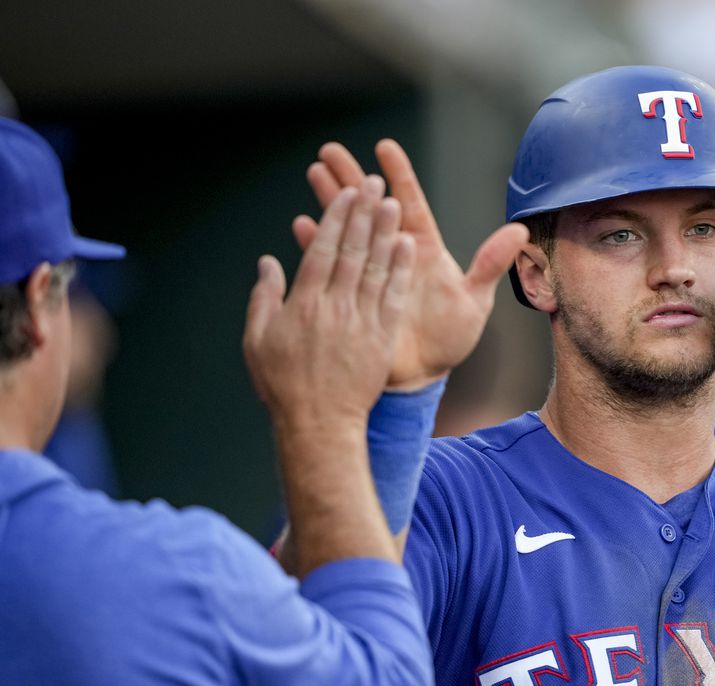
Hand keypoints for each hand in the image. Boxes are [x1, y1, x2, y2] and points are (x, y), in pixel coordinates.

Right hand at [244, 177, 415, 429]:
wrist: (319, 423)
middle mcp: (335, 306)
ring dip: (385, 232)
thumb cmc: (284, 384)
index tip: (346, 193)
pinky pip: (393, 296)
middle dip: (363, 213)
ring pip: (376, 267)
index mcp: (304, 302)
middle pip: (352, 250)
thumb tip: (268, 262)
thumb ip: (264, 297)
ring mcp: (361, 321)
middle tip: (373, 182)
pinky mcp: (381, 338)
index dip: (336, 217)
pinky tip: (407, 245)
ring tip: (393, 202)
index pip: (323, 248)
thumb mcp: (258, 340)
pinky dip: (399, 269)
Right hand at [293, 140, 527, 388]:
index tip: (384, 147)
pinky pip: (330, 264)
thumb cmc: (450, 336)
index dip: (398, 175)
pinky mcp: (350, 291)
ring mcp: (369, 270)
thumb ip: (490, 264)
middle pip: (370, 206)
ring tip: (315, 172)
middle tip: (331, 150)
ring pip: (347, 226)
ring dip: (330, 200)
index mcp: (421, 247)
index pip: (409, 202)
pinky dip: (316, 245)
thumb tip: (520, 231)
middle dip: (351, 177)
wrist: (423, 373)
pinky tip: (302, 225)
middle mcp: (392, 252)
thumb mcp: (473, 300)